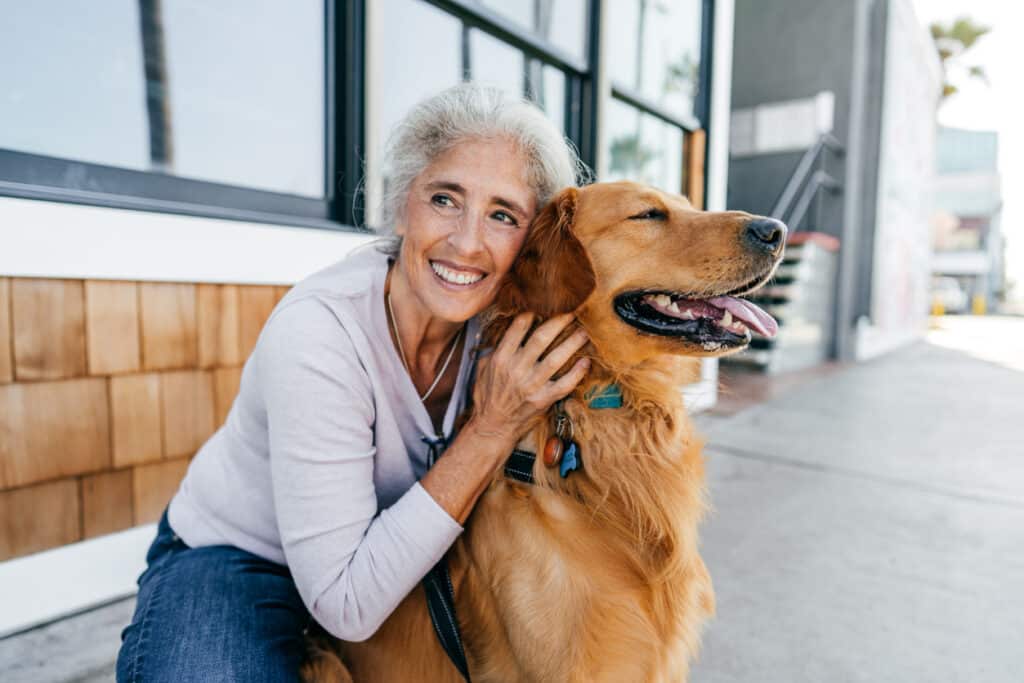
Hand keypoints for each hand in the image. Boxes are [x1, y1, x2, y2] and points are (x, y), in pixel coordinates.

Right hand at [469, 313, 589, 446]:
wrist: (493, 426)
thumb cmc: (487, 395)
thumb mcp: (484, 368)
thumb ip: (496, 348)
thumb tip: (509, 327)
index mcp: (501, 358)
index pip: (518, 328)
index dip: (533, 313)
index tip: (544, 304)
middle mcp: (516, 369)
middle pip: (541, 338)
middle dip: (558, 322)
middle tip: (572, 310)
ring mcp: (531, 385)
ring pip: (556, 359)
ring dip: (572, 343)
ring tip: (584, 332)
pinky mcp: (543, 400)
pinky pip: (565, 384)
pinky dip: (577, 373)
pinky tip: (586, 362)